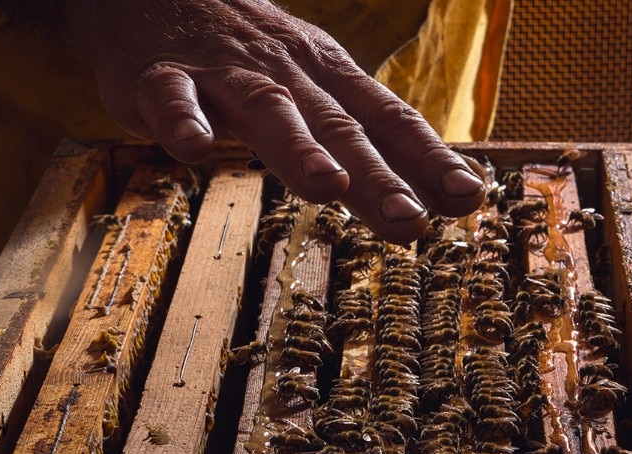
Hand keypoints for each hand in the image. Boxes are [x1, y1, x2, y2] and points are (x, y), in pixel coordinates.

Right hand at [53, 0, 486, 243]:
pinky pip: (172, 99)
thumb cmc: (249, 54)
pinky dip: (183, 122)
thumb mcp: (314, 84)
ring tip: (326, 187)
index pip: (389, 121)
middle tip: (410, 222)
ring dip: (298, 148)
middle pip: (338, 127)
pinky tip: (193, 150)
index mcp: (328, 79)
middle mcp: (287, 74)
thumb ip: (360, 136)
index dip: (429, 160)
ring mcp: (226, 74)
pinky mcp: (162, 78)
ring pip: (268, 110)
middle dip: (377, 177)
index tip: (469, 198)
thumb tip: (427, 192)